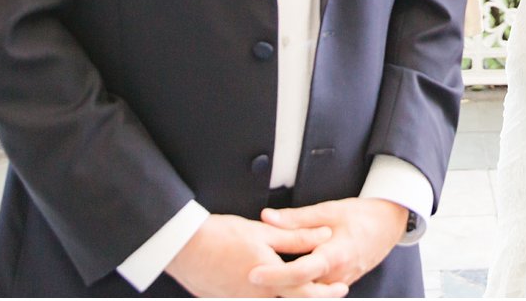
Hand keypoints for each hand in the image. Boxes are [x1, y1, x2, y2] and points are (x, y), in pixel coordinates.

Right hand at [165, 213, 340, 297]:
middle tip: (327, 288)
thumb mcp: (263, 232)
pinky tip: (265, 281)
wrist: (183, 247)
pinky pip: (253, 299)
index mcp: (269, 279)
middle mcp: (256, 296)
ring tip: (297, 283)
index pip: (306, 293)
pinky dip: (265, 292)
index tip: (341, 288)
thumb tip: (324, 234)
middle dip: (310, 295)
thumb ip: (296, 237)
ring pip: (271, 300)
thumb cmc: (220, 236)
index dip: (327, 292)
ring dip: (286, 293)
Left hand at [251, 198, 407, 292]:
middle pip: (301, 291)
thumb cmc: (361, 215)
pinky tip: (282, 282)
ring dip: (286, 290)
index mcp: (334, 255)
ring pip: (308, 295)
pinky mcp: (338, 285)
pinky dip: (299, 289)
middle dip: (274, 289)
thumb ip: (296, 218)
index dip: (275, 275)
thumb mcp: (328, 210)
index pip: (301, 273)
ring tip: (262, 283)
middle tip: (248, 281)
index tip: (253, 273)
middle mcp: (337, 276)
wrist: (389, 224)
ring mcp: (339, 283)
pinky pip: (316, 292)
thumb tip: (267, 217)